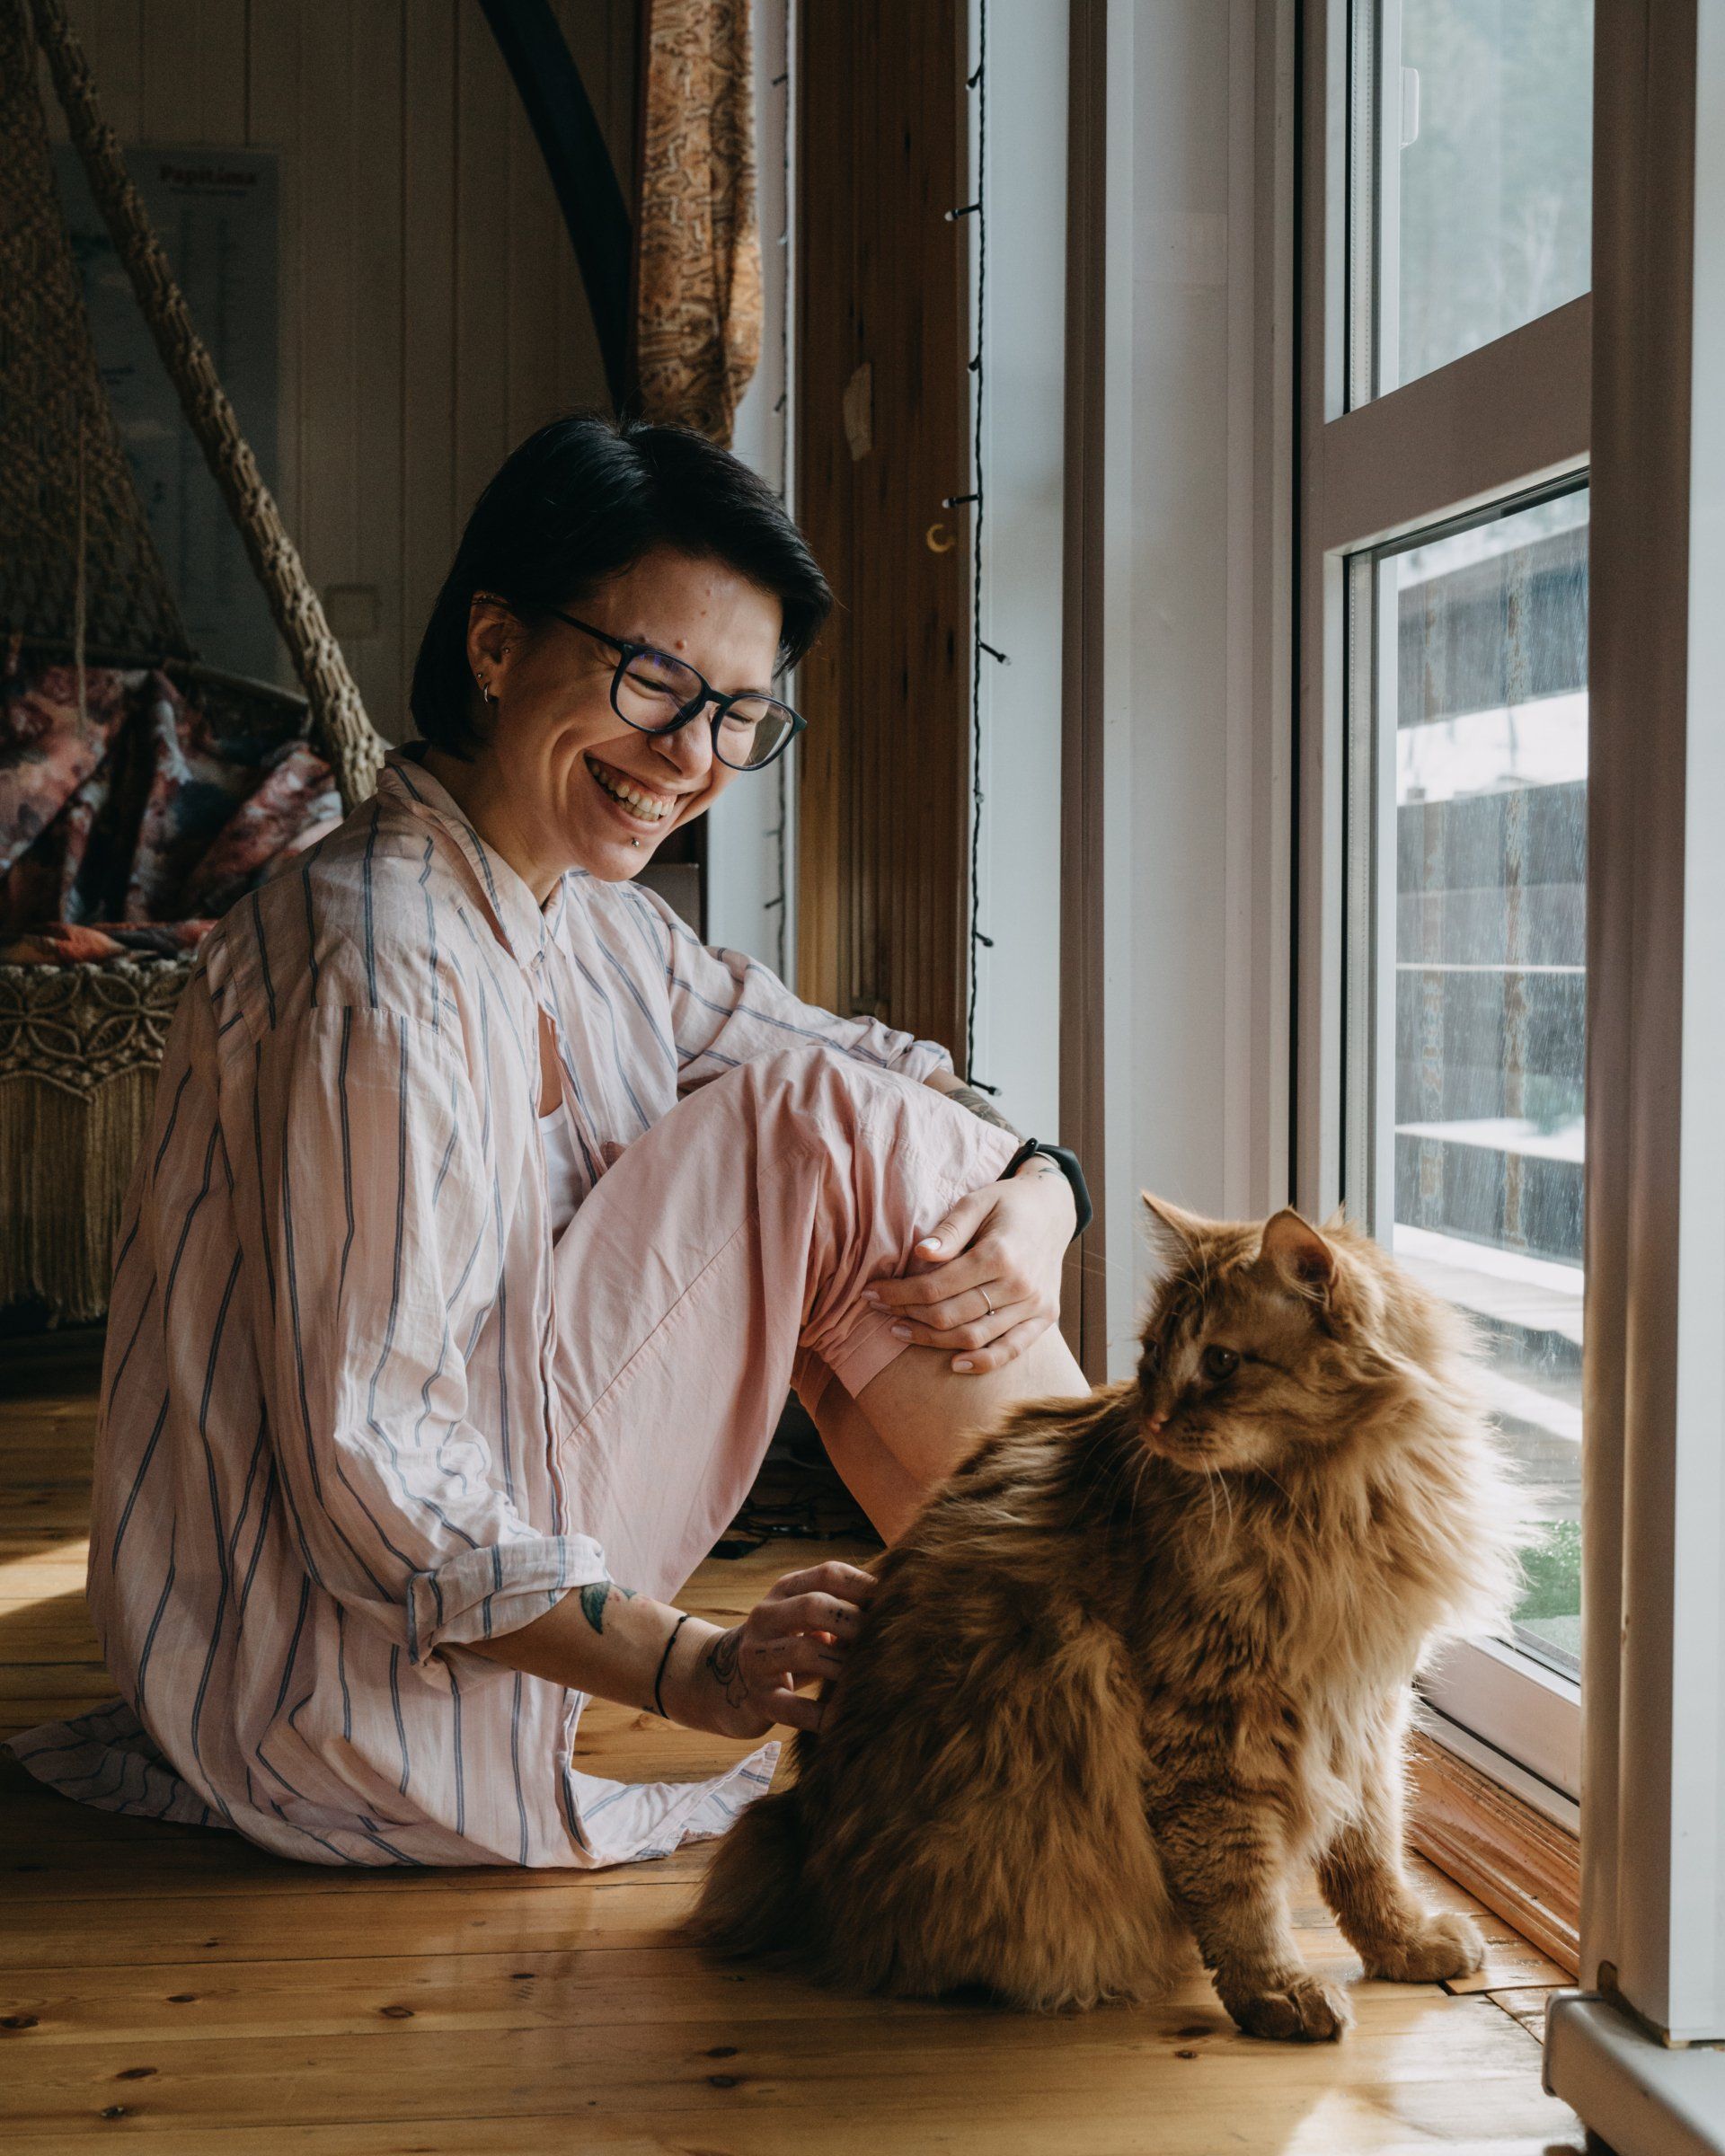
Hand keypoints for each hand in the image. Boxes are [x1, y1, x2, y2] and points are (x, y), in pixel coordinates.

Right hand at [667, 1561, 876, 1737]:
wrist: (725, 1683)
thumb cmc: (788, 1646)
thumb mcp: (806, 1620)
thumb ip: (841, 1610)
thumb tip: (899, 1606)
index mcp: (785, 1591)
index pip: (827, 1574)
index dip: (864, 1585)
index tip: (896, 1603)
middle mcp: (766, 1617)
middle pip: (814, 1605)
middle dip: (854, 1623)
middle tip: (884, 1643)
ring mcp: (756, 1657)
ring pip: (802, 1651)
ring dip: (842, 1665)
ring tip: (869, 1678)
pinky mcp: (756, 1698)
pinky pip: (791, 1707)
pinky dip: (821, 1714)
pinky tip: (843, 1720)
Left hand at [864, 1161, 1073, 1372]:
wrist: (1053, 1210)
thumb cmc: (1007, 1203)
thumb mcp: (976, 1201)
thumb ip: (949, 1229)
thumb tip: (920, 1254)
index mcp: (999, 1254)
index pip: (936, 1286)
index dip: (899, 1294)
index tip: (872, 1293)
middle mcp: (1019, 1285)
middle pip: (951, 1315)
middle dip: (908, 1315)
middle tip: (880, 1311)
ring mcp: (1034, 1305)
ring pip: (975, 1337)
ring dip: (932, 1340)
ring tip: (901, 1332)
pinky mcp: (1045, 1316)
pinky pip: (1013, 1349)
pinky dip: (984, 1362)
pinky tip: (955, 1364)